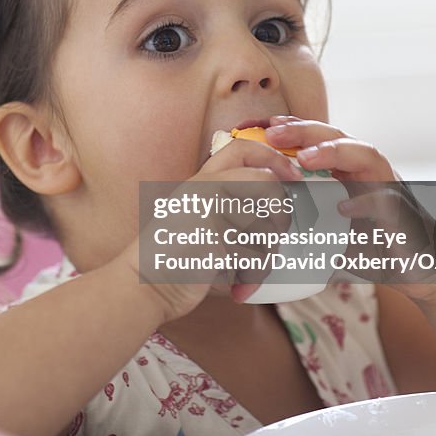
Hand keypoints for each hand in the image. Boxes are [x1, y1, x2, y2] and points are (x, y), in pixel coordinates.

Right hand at [138, 137, 303, 321]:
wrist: (143, 285)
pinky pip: (256, 254)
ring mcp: (209, 210)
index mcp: (202, 181)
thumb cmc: (176, 259)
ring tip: (245, 272)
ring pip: (267, 226)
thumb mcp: (199, 219)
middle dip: (281, 215)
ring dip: (264, 257)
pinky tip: (238, 287)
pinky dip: (253, 277)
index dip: (274, 158)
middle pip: (268, 184)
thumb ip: (232, 208)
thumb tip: (283, 211)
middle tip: (272, 239)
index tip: (291, 176)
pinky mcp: (214, 236)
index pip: (243, 148)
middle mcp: (206, 188)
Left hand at [264, 116, 435, 299]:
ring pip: (366, 154)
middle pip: (337, 136)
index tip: (252, 124)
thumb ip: (302, 223)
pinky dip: (366, 203)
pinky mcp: (406, 215)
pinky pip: (388, 201)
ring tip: (305, 158)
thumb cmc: (374, 249)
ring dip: (335, 152)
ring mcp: (390, 188)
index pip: (316, 140)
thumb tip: (255, 227)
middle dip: (304, 130)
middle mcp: (369, 172)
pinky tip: (344, 209)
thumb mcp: (330, 233)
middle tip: (272, 133)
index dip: (286, 128)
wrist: (423, 272)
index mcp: (348, 172)